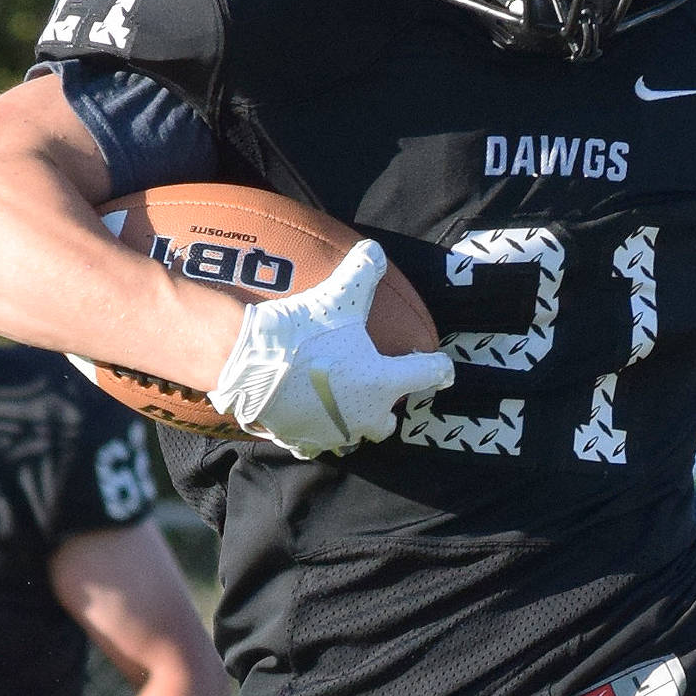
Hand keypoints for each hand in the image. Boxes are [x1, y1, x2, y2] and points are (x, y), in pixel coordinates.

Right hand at [206, 238, 453, 458]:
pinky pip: (316, 444)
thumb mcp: (338, 296)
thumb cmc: (305, 333)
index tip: (441, 365)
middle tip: (379, 387)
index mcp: (385, 383)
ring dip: (352, 421)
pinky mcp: (303, 442)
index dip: (438, 367)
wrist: (253, 365)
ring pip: (354, 435)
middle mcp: (366, 417)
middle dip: (388, 407)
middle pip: (388, 422)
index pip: (428, 374)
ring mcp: (334, 434)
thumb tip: (374, 250)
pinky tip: (308, 418)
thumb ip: (363, 271)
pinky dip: (315, 433)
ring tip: (342, 402)